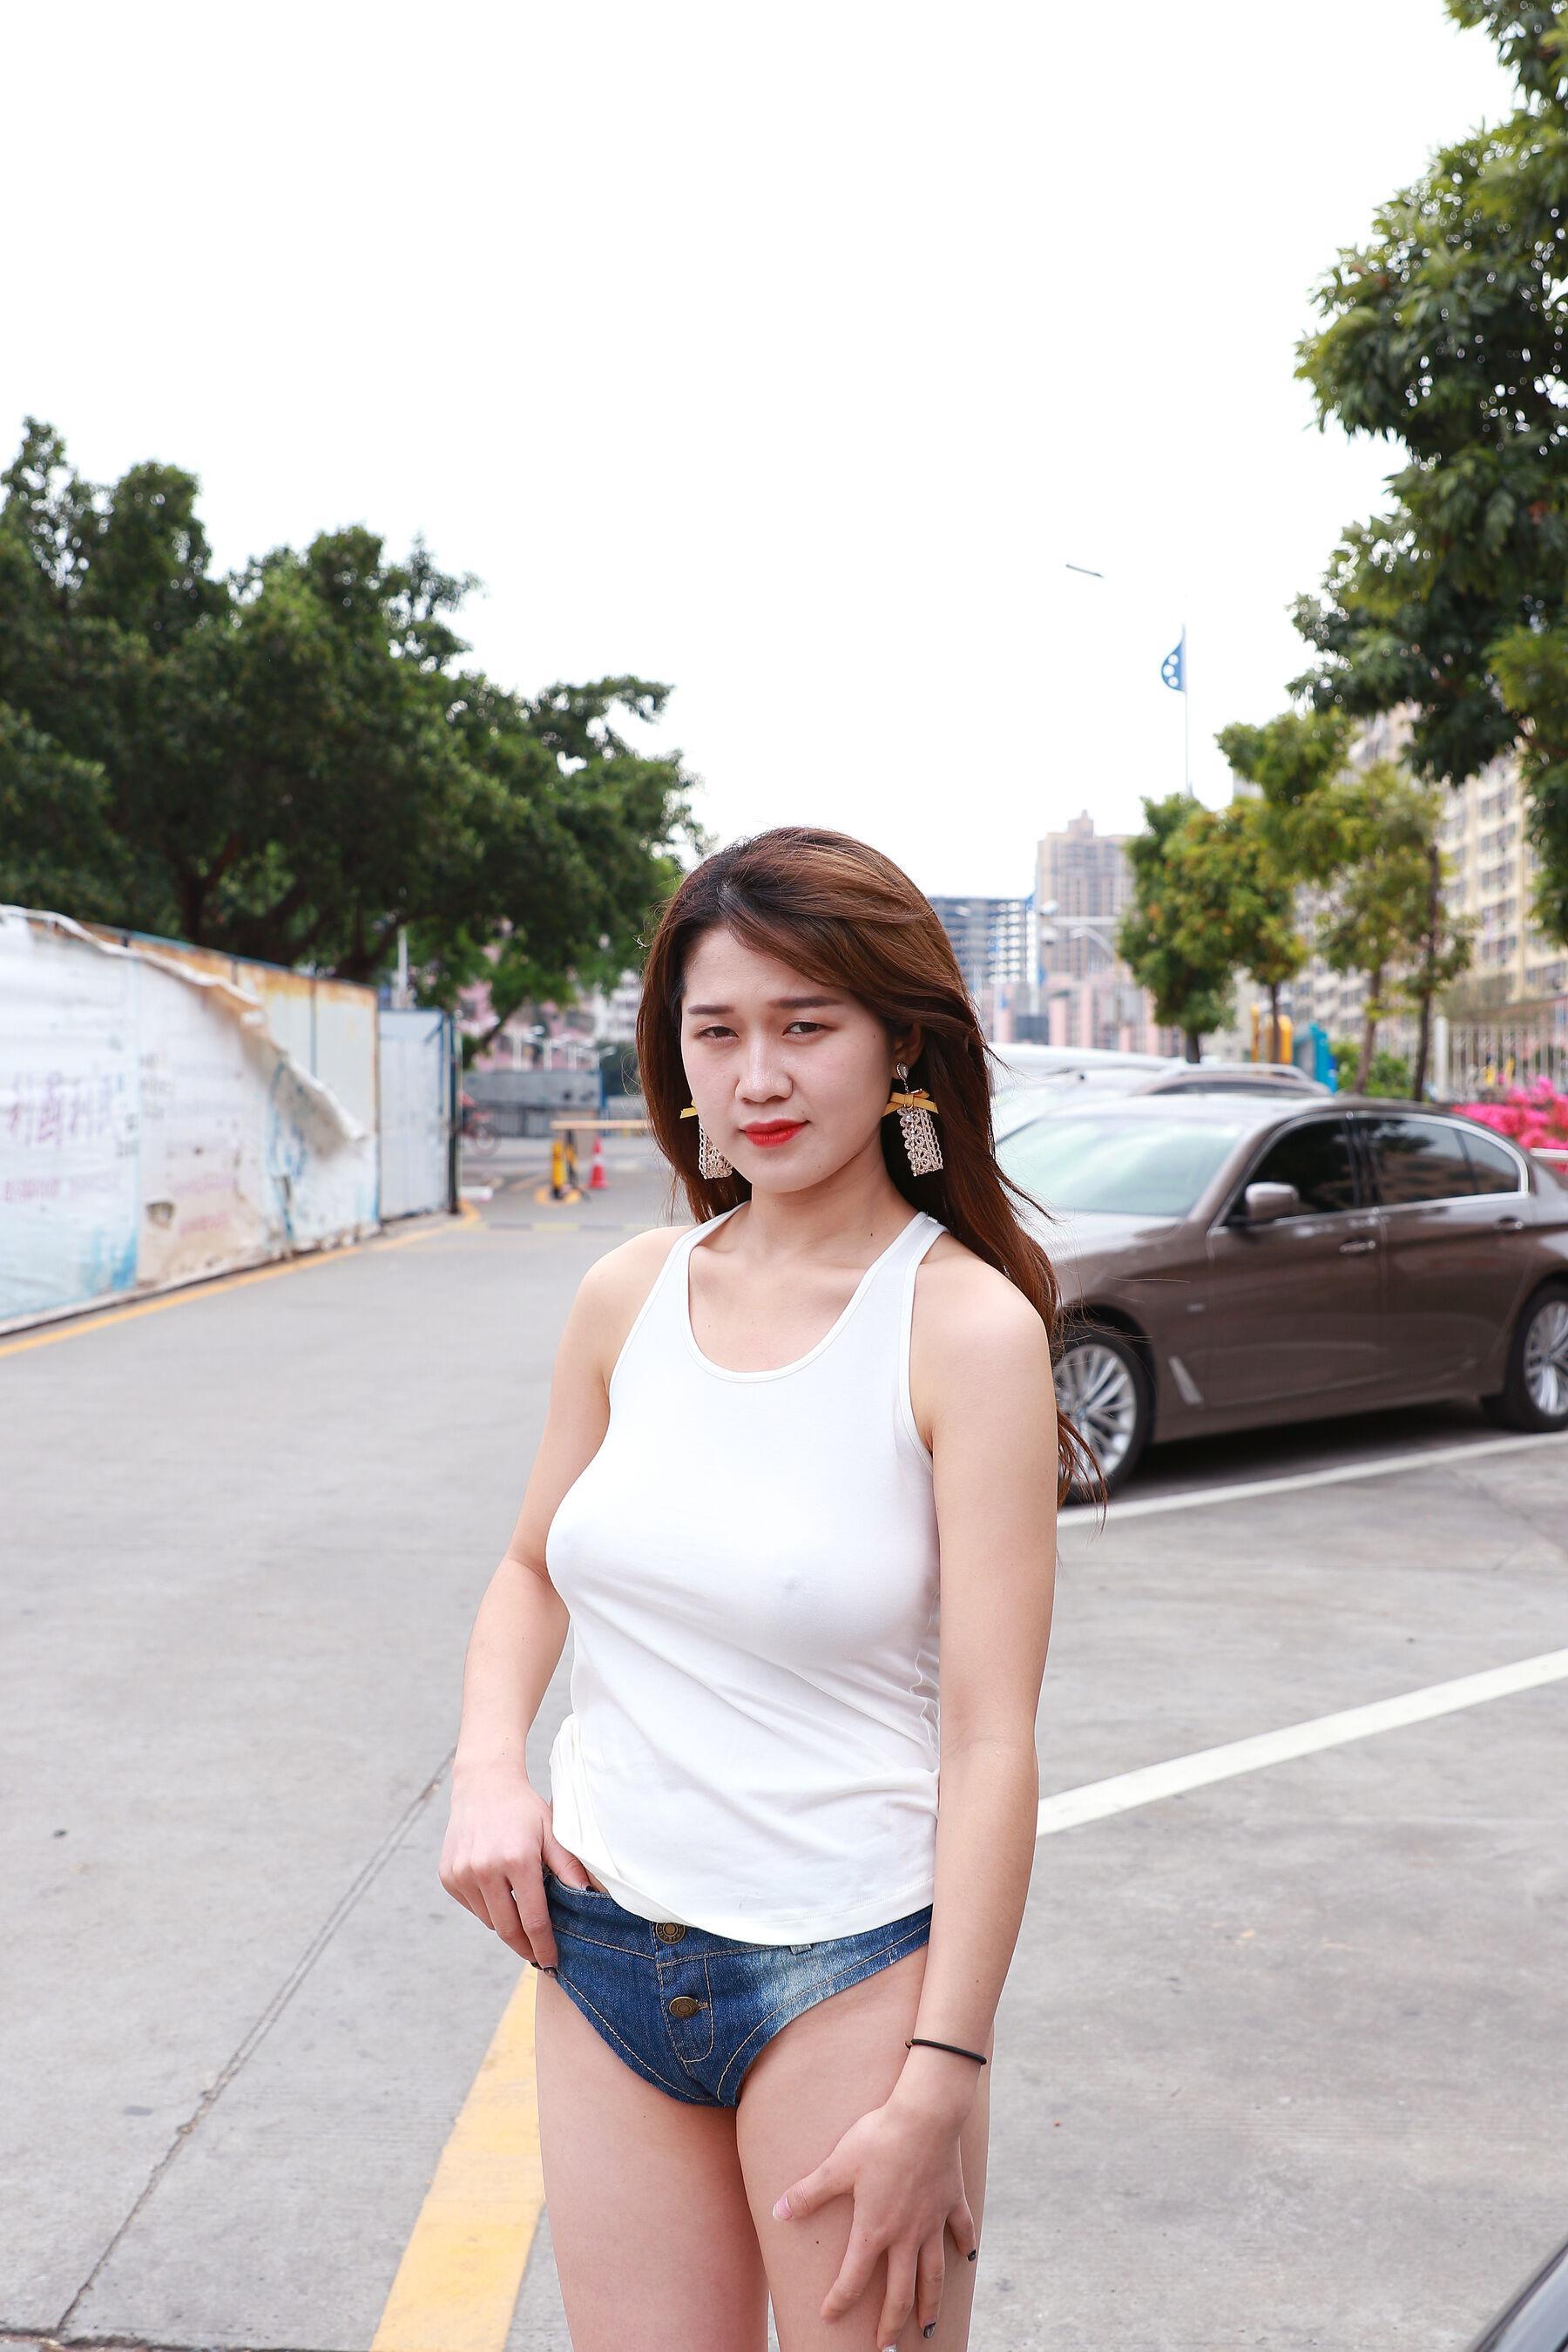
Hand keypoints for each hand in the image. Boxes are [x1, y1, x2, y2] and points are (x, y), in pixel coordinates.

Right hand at [437, 1764, 594, 1969]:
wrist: (483, 1786)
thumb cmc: (524, 1810)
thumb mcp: (552, 1830)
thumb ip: (568, 1865)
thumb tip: (588, 1897)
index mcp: (515, 1860)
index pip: (532, 1918)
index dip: (543, 1945)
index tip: (552, 1962)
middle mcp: (484, 1869)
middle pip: (507, 1928)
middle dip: (525, 1948)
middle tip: (539, 1958)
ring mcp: (462, 1874)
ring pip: (489, 1920)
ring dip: (507, 1926)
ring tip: (522, 1919)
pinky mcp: (448, 1876)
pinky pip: (473, 1907)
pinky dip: (488, 1909)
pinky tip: (500, 1894)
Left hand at [772, 2096, 976, 2343]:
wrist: (925, 2116)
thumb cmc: (878, 2139)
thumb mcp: (837, 2165)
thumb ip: (809, 2193)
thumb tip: (778, 2212)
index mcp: (875, 2230)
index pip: (854, 2277)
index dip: (839, 2300)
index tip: (829, 2317)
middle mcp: (906, 2235)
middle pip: (900, 2291)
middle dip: (891, 2323)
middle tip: (886, 2348)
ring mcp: (932, 2221)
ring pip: (933, 2273)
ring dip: (930, 2302)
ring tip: (927, 2327)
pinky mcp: (952, 2201)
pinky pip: (961, 2230)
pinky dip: (965, 2245)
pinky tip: (968, 2258)